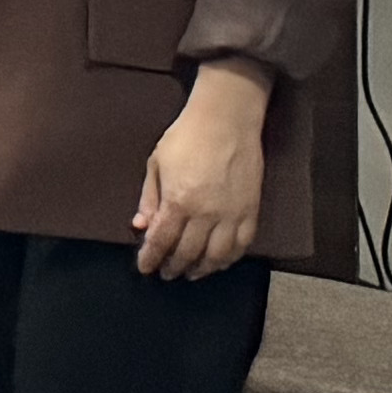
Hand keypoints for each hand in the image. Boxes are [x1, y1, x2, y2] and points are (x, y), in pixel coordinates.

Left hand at [134, 62, 271, 280]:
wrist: (226, 119)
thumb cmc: (186, 136)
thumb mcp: (156, 163)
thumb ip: (149, 198)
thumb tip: (141, 226)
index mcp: (178, 201)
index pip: (162, 241)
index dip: (151, 258)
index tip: (144, 268)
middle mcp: (206, 213)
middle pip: (188, 253)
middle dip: (174, 267)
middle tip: (166, 273)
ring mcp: (232, 214)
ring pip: (217, 256)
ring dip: (202, 269)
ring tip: (191, 273)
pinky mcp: (251, 210)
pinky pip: (242, 245)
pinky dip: (229, 258)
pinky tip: (219, 261)